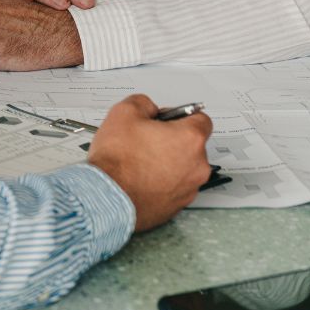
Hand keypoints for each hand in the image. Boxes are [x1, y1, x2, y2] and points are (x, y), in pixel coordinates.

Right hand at [86, 95, 214, 231]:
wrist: (107, 197)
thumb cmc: (117, 160)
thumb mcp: (124, 112)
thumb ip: (144, 103)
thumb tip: (149, 109)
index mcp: (190, 139)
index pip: (202, 119)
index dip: (181, 116)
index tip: (166, 119)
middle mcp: (197, 165)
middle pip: (192, 146)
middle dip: (173, 141)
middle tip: (146, 140)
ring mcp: (189, 188)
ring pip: (184, 168)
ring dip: (168, 163)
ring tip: (140, 162)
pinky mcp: (178, 206)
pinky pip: (174, 188)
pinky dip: (162, 182)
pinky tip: (140, 179)